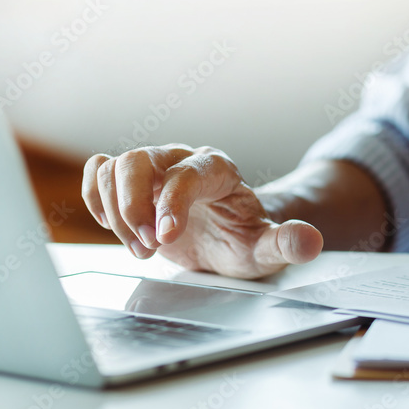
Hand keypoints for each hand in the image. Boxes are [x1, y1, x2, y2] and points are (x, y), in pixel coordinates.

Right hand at [81, 144, 322, 278]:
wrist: (230, 237)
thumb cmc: (247, 238)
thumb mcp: (268, 248)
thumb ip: (287, 242)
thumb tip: (311, 241)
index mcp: (218, 170)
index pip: (187, 175)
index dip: (170, 204)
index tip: (165, 238)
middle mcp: (183, 160)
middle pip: (139, 160)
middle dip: (133, 207)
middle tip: (148, 247)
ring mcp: (155, 168)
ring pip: (114, 167)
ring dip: (115, 211)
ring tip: (141, 248)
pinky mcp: (132, 182)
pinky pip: (99, 172)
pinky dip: (96, 198)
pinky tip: (115, 227)